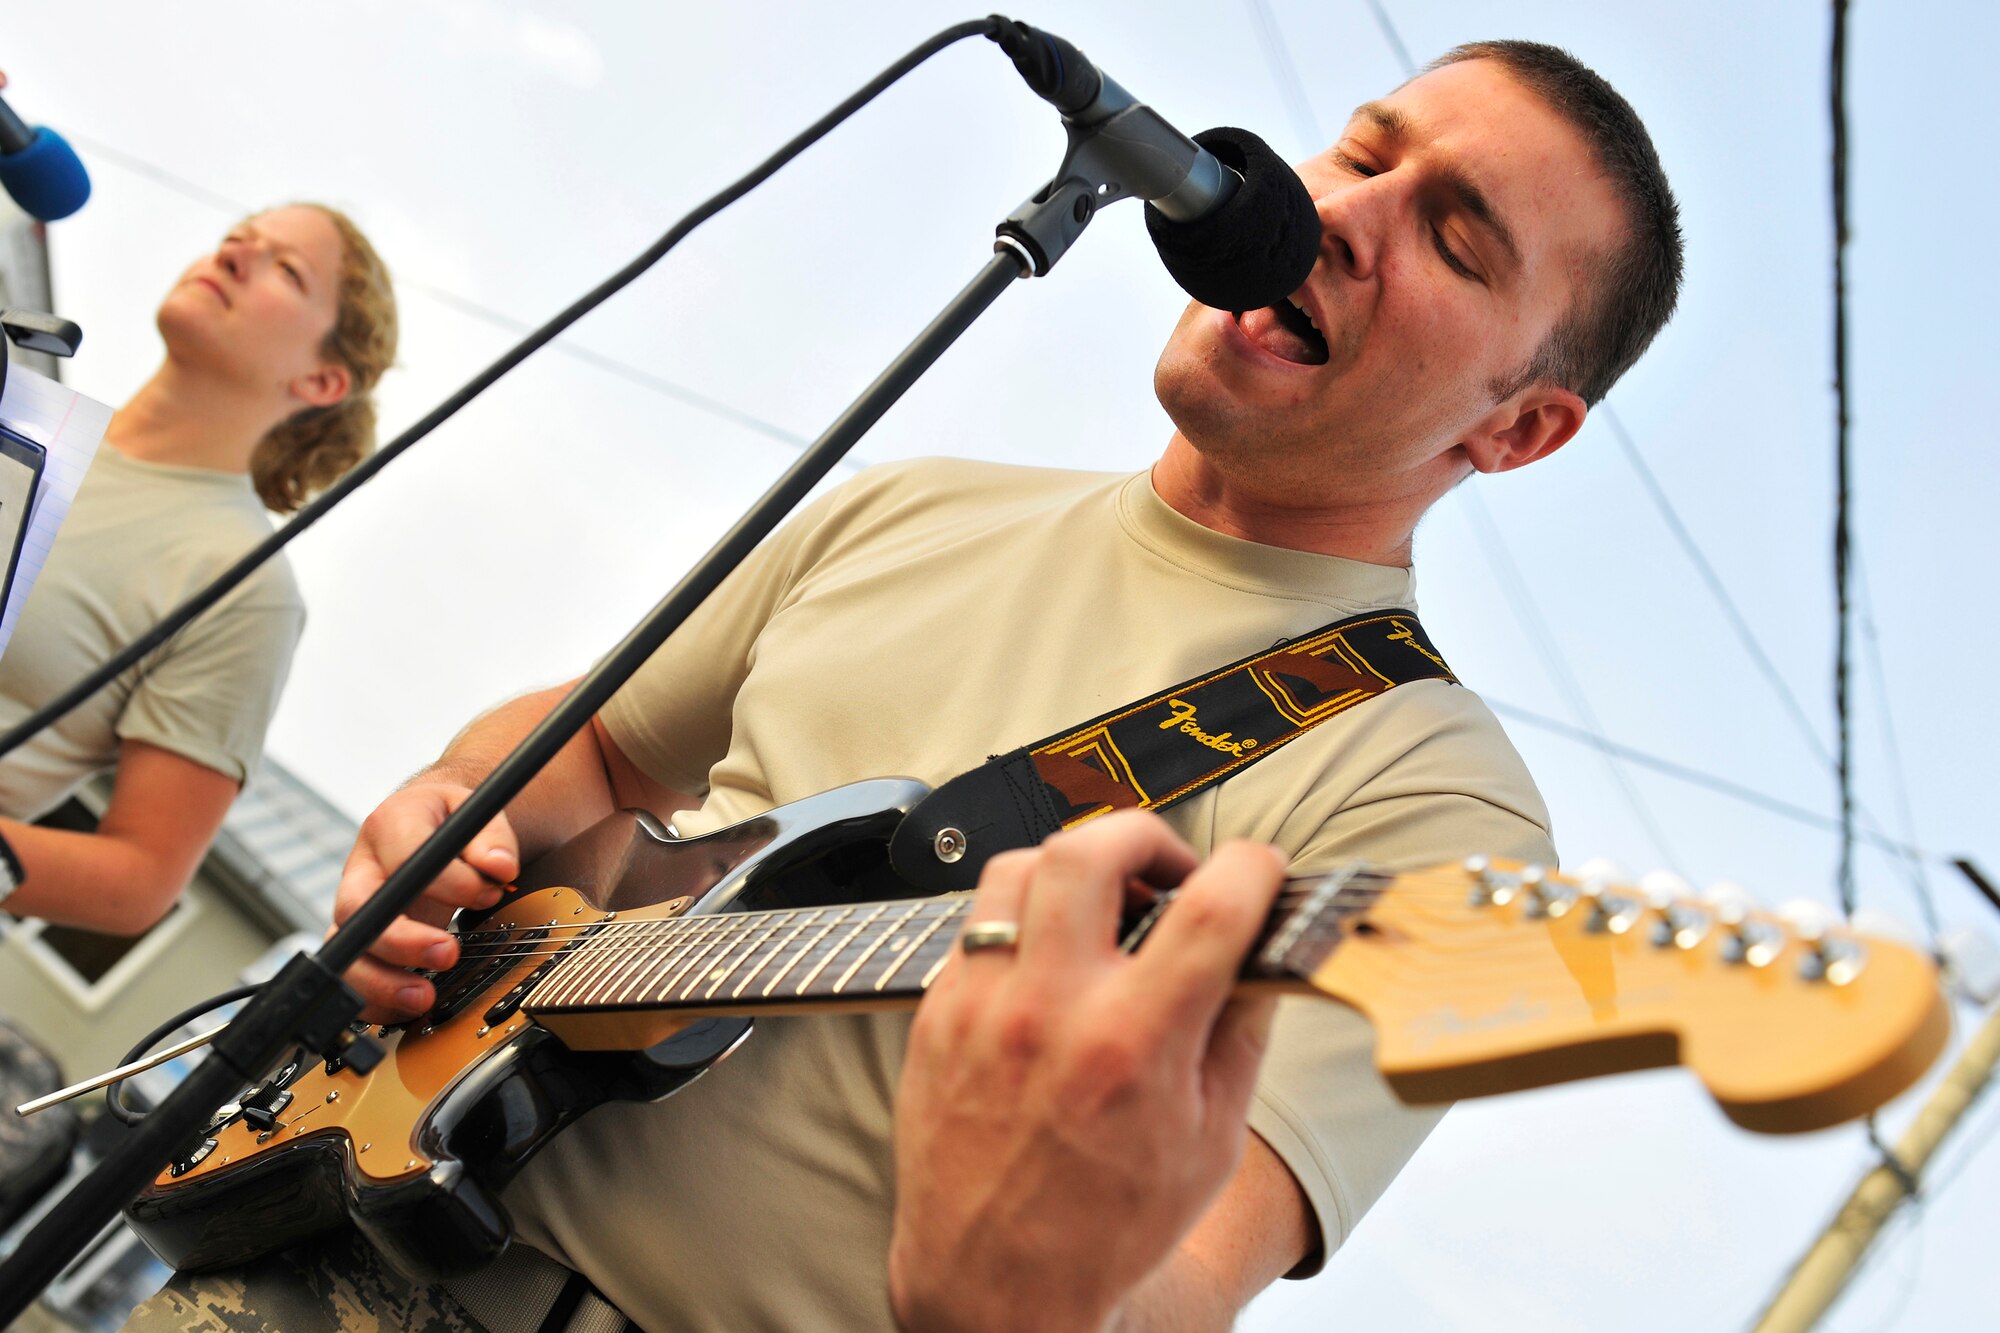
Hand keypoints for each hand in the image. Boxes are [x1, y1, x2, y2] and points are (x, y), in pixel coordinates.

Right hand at [329, 780, 518, 1020]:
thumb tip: (500, 866)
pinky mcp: (358, 940)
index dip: (448, 882)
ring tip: (423, 995)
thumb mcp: (473, 812)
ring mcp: (356, 908)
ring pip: (345, 951)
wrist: (422, 825)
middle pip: (359, 910)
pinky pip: (351, 975)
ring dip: (380, 981)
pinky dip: (374, 998)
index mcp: (390, 826)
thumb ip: (491, 837)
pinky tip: (407, 1004)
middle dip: (402, 941)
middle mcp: (361, 869)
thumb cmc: (444, 821)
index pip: (406, 856)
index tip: (486, 894)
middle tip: (448, 953)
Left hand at [888, 811, 1286, 1332]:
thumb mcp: (1211, 1141)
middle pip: (1092, 849)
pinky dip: (1025, 920)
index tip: (1260, 869)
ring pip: (1019, 867)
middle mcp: (1051, 1012)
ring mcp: (982, 1008)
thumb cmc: (1107, 1228)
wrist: (994, 1287)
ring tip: (1104, 903)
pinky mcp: (936, 1016)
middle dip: (1147, 834)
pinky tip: (1051, 958)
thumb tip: (1259, 952)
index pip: (1209, 905)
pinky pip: (978, 924)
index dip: (1252, 867)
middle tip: (1170, 868)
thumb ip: (1239, 1033)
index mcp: (1135, 1045)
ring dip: (1074, 865)